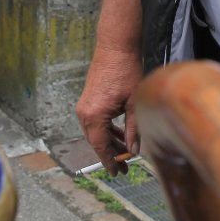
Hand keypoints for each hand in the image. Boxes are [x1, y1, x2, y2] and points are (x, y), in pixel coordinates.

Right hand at [75, 46, 141, 175]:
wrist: (115, 47)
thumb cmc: (126, 71)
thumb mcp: (134, 103)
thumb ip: (134, 129)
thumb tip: (135, 150)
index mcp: (94, 116)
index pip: (100, 147)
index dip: (110, 162)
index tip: (118, 173)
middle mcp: (84, 113)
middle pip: (96, 142)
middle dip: (111, 154)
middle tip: (126, 167)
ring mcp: (84, 106)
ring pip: (96, 132)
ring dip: (109, 142)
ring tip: (125, 152)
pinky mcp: (87, 100)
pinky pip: (95, 122)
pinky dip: (106, 130)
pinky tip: (119, 134)